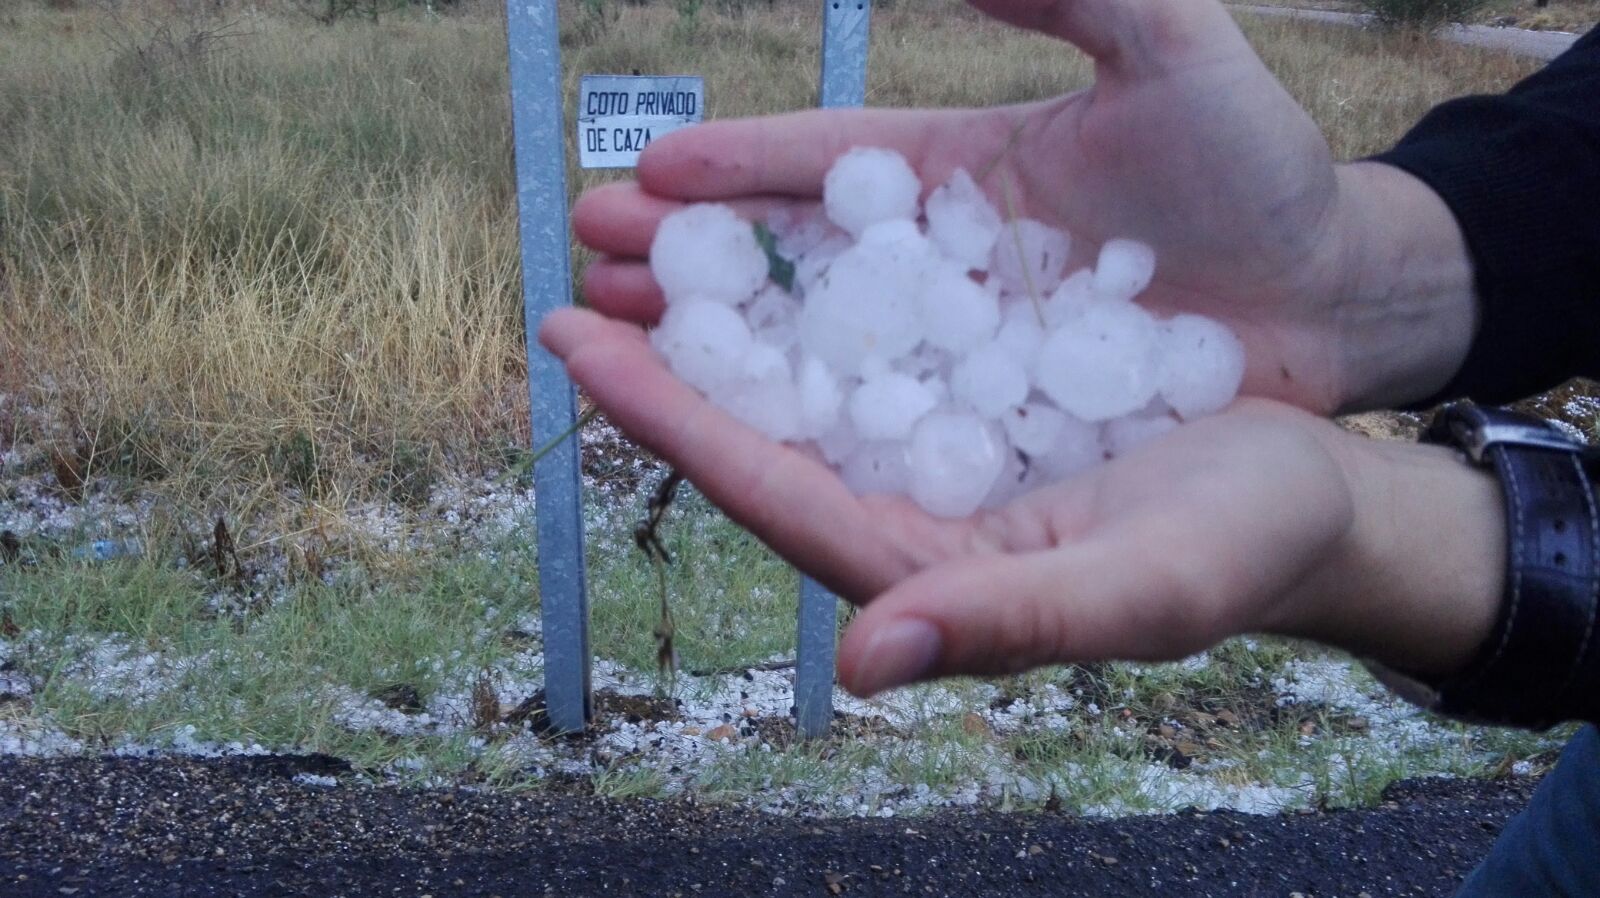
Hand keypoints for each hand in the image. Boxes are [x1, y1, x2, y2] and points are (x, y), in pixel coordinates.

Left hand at [541, 308, 1503, 694]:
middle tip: (581, 257)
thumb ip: (1005, 626)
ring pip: (807, 367)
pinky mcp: (975, 395)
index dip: (669, 419)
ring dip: (728, 300)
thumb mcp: (1141, 592)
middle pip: (762, 423)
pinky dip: (820, 277)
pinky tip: (776, 224)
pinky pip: (877, 329)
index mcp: (924, 569)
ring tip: (648, 224)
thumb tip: (861, 662)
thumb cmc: (1243, 554)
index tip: (579, 341)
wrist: (1315, 497)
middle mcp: (908, 507)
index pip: (769, 490)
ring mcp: (939, 446)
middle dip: (669, 345)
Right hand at [574, 0, 1477, 413]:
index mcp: (955, 169)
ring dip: (715, 346)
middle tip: (590, 267)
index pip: (824, 163)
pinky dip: (800, 425)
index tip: (647, 176)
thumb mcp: (1168, 51)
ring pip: (812, 345)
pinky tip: (725, 430)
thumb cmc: (1262, 174)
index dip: (739, 167)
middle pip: (790, 259)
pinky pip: (879, 424)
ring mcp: (957, 348)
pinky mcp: (985, 424)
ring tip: (619, 342)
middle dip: (690, 262)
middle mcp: (935, 262)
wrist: (1337, 301)